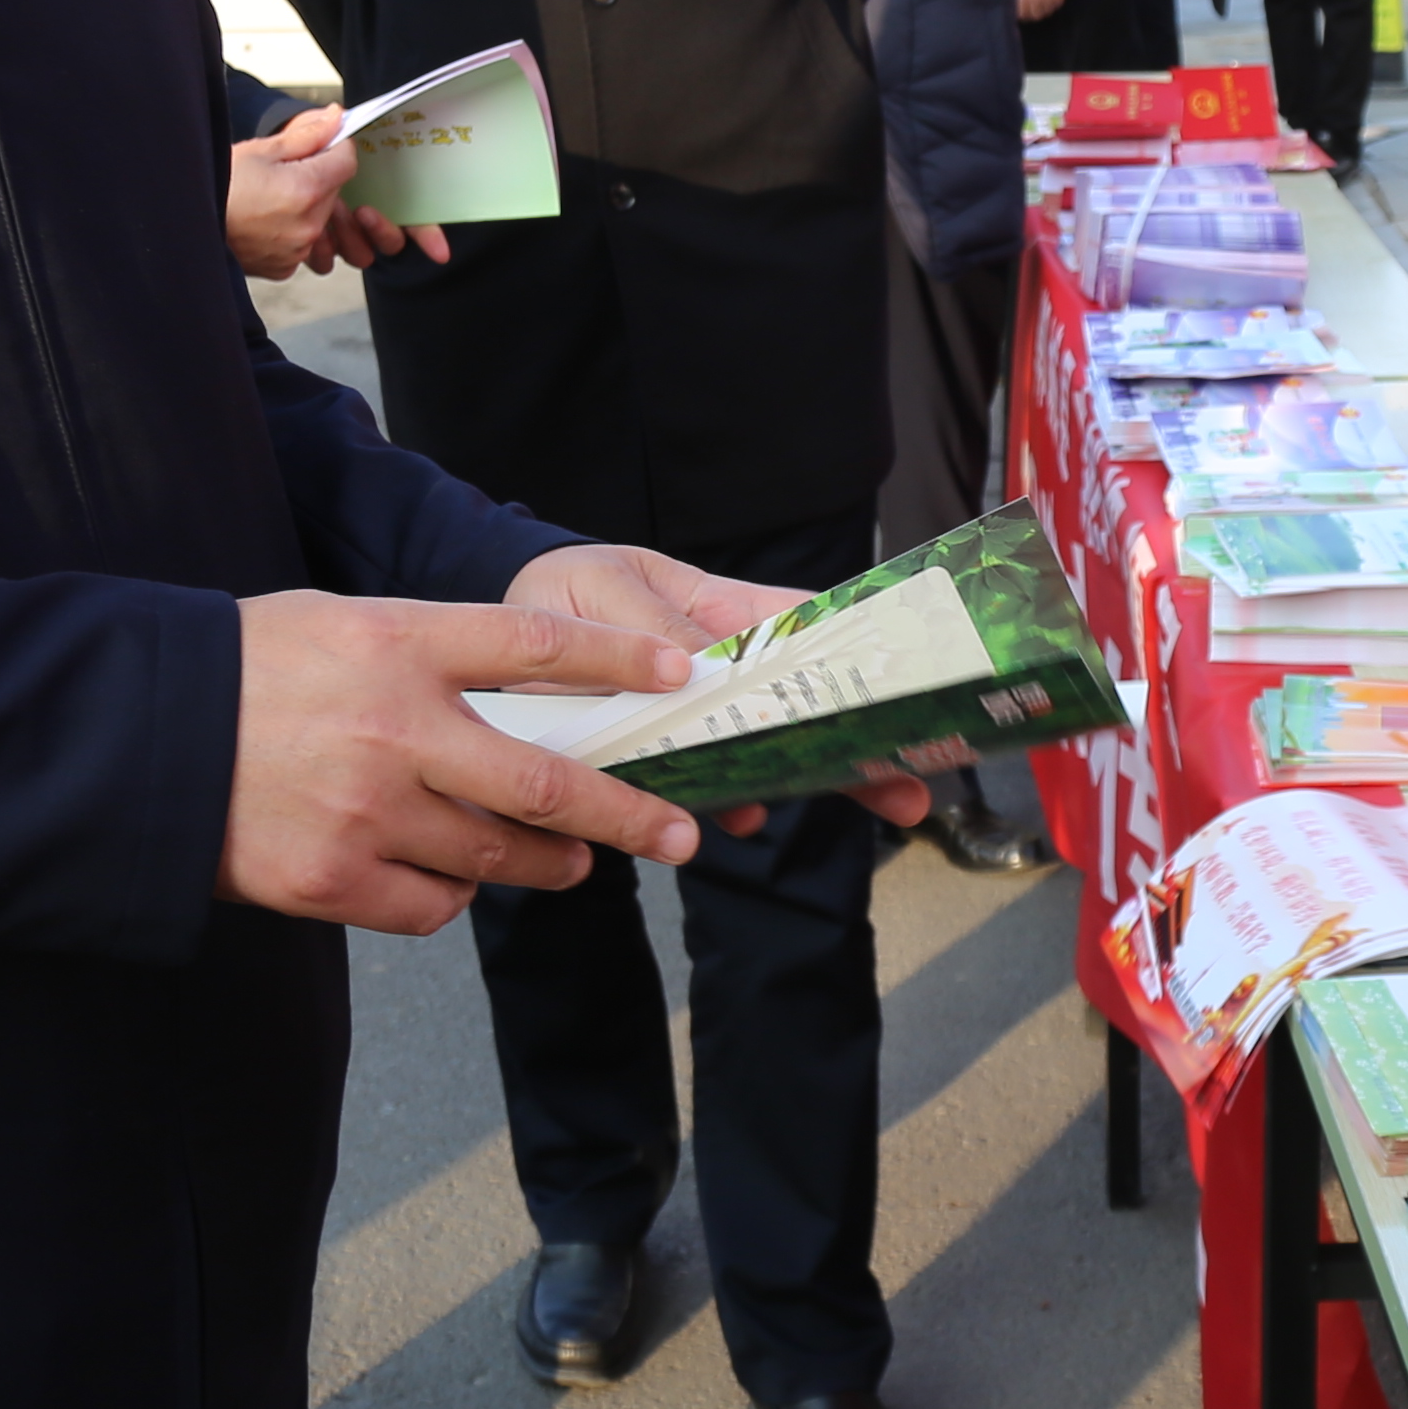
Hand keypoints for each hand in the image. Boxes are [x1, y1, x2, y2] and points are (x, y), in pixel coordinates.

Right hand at [221, 592, 708, 933]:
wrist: (131, 740)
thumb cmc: (243, 671)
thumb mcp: (338, 625)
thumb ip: (430, 658)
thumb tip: (527, 703)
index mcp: (397, 643)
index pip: (537, 646)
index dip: (620, 660)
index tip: (680, 676)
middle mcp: (394, 728)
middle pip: (545, 782)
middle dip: (628, 814)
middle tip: (680, 832)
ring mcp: (364, 812)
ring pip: (497, 856)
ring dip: (549, 863)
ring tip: (571, 860)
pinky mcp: (332, 883)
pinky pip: (432, 905)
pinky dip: (454, 896)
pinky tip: (445, 878)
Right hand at [223, 112, 428, 278]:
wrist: (184, 224)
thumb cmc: (216, 184)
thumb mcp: (261, 150)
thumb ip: (307, 135)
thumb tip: (335, 117)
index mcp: (307, 189)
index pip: (347, 162)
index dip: (334, 148)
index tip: (317, 146)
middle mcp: (309, 224)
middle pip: (333, 190)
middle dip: (316, 177)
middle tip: (280, 173)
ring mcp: (298, 250)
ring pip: (319, 218)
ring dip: (305, 206)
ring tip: (269, 199)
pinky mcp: (284, 267)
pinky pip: (301, 243)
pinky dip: (290, 231)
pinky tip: (262, 221)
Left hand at [505, 546, 935, 837]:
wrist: (498, 639)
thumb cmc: (565, 591)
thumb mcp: (602, 592)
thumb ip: (648, 625)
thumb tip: (703, 660)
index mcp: (719, 609)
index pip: (802, 622)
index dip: (856, 648)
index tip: (904, 684)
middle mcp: (720, 664)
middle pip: (804, 701)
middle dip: (858, 742)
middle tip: (909, 787)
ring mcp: (692, 714)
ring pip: (764, 750)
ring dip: (810, 779)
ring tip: (874, 805)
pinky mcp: (655, 756)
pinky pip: (700, 783)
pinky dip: (725, 800)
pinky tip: (741, 817)